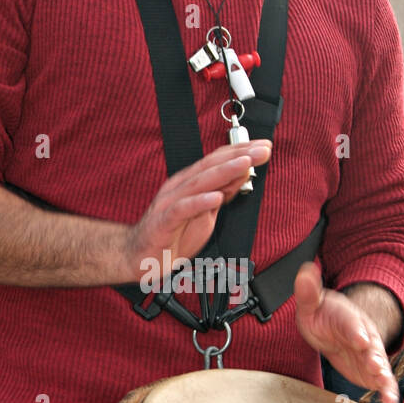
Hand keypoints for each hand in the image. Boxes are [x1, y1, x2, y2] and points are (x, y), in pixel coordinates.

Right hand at [126, 140, 271, 277]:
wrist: (138, 256)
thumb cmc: (172, 235)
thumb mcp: (206, 214)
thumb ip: (223, 194)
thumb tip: (244, 174)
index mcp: (190, 183)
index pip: (218, 161)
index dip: (242, 151)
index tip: (265, 146)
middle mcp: (180, 187)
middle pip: (212, 166)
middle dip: (239, 156)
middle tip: (263, 150)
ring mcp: (170, 203)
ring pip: (199, 183)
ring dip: (224, 172)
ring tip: (245, 163)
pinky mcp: (162, 222)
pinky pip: (181, 210)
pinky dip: (199, 202)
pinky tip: (216, 197)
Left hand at [293, 262, 398, 402]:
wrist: (339, 327)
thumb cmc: (325, 316)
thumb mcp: (312, 303)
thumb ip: (308, 292)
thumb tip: (306, 271)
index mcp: (349, 318)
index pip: (353, 324)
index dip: (356, 331)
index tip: (360, 339)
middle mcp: (365, 335)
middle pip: (370, 346)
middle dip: (372, 355)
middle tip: (374, 364)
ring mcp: (370, 354)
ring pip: (379, 364)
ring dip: (382, 374)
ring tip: (385, 385)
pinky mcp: (371, 371)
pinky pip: (381, 380)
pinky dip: (387, 390)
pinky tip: (391, 400)